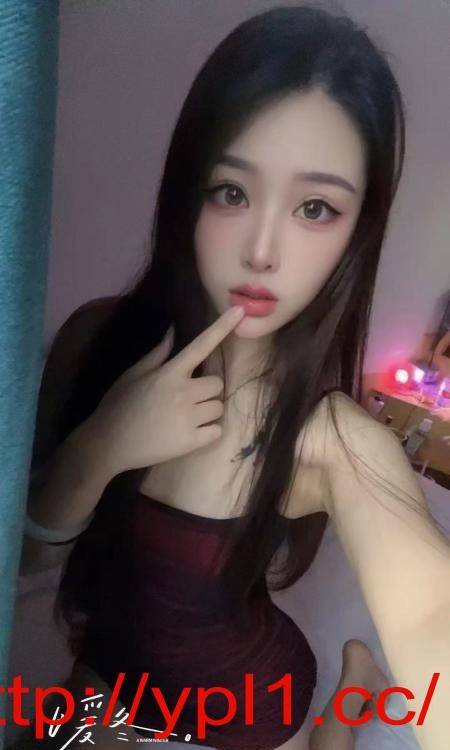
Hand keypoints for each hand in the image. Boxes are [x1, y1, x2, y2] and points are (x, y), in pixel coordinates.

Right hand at [84, 306, 245, 475]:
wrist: (108, 444)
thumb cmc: (118, 406)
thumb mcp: (133, 374)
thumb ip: (158, 353)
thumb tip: (174, 330)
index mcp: (169, 373)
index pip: (201, 345)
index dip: (222, 327)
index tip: (240, 311)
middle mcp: (182, 393)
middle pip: (218, 383)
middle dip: (206, 390)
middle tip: (187, 398)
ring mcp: (188, 418)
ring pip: (218, 408)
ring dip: (207, 411)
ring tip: (185, 417)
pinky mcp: (190, 442)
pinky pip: (217, 431)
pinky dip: (208, 432)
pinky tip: (189, 432)